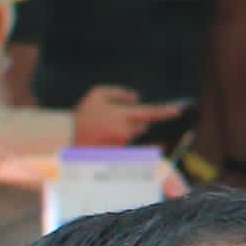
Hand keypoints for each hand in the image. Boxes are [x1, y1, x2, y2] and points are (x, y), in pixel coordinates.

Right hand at [67, 85, 182, 148]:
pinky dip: (119, 137)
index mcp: (121, 115)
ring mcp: (121, 143)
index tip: (178, 110)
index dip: (165, 112)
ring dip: (127, 129)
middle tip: (117, 117)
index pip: (149, 113)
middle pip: (142, 125)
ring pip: (133, 134)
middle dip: (136, 120)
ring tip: (106, 126)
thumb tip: (137, 97)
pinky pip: (125, 142)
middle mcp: (124, 130)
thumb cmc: (83, 113)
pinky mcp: (118, 152)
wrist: (68, 136)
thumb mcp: (97, 94)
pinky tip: (104, 134)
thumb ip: (119, 93)